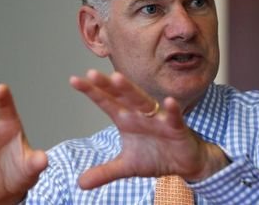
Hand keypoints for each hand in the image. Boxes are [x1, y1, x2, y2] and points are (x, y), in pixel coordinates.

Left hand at [70, 70, 228, 188]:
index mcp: (126, 120)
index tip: (74, 80)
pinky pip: (174, 118)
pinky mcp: (176, 128)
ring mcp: (158, 119)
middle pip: (121, 97)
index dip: (91, 92)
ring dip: (131, 91)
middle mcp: (140, 115)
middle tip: (91, 73)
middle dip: (107, 86)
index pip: (106, 103)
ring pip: (143, 102)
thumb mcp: (126, 167)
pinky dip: (172, 110)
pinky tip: (169, 102)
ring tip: (117, 78)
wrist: (184, 163)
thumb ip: (104, 172)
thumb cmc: (155, 156)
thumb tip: (80, 184)